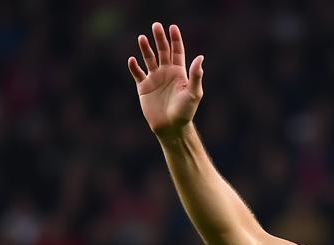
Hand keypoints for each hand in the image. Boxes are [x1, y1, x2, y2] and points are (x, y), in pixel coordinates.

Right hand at [127, 23, 203, 139]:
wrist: (172, 128)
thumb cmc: (185, 112)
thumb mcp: (194, 93)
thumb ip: (196, 76)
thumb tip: (200, 58)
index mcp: (179, 73)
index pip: (177, 52)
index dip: (175, 39)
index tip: (172, 27)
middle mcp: (166, 73)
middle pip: (162, 51)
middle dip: (159, 38)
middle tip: (156, 26)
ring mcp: (154, 79)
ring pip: (149, 58)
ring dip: (145, 48)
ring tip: (142, 38)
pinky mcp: (144, 87)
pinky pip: (137, 73)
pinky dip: (134, 66)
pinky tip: (132, 60)